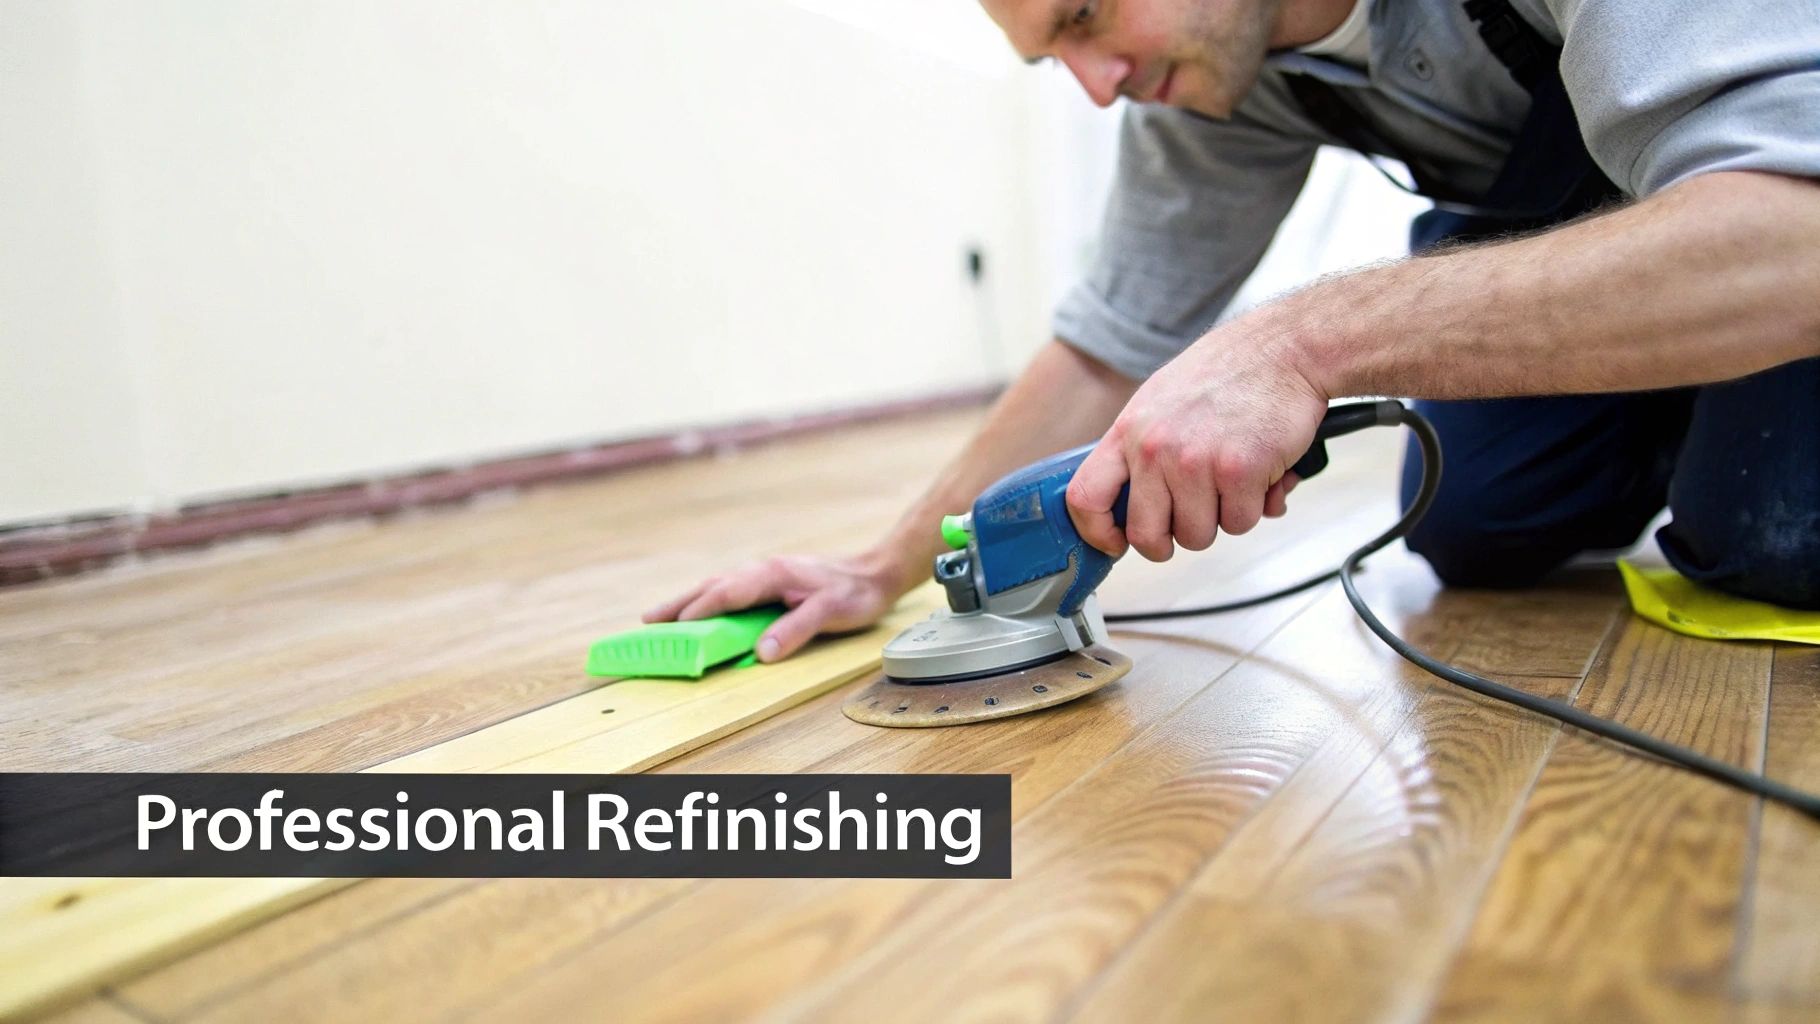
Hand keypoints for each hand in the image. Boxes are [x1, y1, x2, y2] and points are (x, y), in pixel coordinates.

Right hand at [642, 553, 905, 661]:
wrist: (875, 572)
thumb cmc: (854, 593)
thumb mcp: (829, 613)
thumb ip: (795, 630)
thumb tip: (761, 652)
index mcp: (770, 574)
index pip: (725, 594)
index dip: (698, 611)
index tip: (674, 629)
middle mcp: (761, 569)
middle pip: (711, 586)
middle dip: (677, 603)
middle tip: (646, 622)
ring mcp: (763, 572)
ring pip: (717, 585)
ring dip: (687, 600)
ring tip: (659, 616)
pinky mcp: (769, 580)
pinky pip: (729, 589)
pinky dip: (707, 598)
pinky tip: (699, 609)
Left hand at [1066, 328, 1327, 560]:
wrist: (1285, 348)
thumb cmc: (1228, 371)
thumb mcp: (1160, 399)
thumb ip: (1141, 448)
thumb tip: (1132, 502)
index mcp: (1129, 430)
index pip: (1085, 497)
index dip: (1096, 532)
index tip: (1116, 543)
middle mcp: (1154, 447)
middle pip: (1146, 534)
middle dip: (1170, 541)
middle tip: (1191, 523)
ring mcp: (1194, 462)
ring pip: (1198, 536)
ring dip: (1221, 518)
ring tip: (1234, 479)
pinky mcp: (1238, 472)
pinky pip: (1241, 522)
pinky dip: (1256, 506)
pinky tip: (1262, 474)